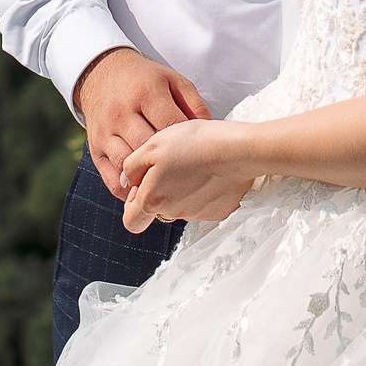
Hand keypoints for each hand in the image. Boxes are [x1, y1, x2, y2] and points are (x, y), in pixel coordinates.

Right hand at [74, 47, 210, 198]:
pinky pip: (112, 180)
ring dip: (148, 180)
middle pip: (148, 148)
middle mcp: (122, 113)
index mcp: (146, 93)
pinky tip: (146, 191)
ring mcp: (105, 133)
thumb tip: (209, 135)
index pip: (171, 126)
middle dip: (169, 164)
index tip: (200, 154)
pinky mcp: (95, 150)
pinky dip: (130, 192)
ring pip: (128, 167)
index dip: (188, 143)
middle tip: (188, 176)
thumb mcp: (173, 81)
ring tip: (167, 187)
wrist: (102, 75)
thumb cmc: (145, 82)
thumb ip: (194, 105)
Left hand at [121, 119, 253, 231]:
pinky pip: (204, 203)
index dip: (132, 204)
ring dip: (182, 188)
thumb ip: (131, 166)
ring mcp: (197, 214)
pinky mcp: (218, 211)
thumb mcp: (153, 145)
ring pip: (180, 205)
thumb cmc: (196, 144)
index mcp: (153, 200)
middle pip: (157, 209)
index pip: (131, 221)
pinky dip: (203, 190)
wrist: (239, 150)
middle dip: (160, 189)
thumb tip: (126, 181)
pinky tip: (210, 169)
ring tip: (194, 161)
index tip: (141, 184)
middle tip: (172, 163)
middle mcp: (173, 213)